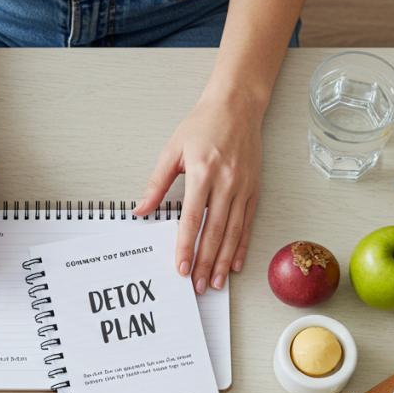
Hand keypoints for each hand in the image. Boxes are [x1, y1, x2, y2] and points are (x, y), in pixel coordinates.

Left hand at [136, 93, 263, 292]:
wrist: (237, 106)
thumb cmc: (202, 126)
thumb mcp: (172, 151)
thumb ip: (156, 184)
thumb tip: (139, 211)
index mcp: (203, 172)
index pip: (193, 218)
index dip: (187, 245)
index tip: (181, 267)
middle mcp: (226, 182)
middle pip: (215, 231)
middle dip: (205, 261)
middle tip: (197, 285)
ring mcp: (243, 187)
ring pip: (234, 232)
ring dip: (223, 260)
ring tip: (215, 282)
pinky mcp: (254, 189)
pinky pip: (248, 223)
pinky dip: (242, 245)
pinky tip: (234, 263)